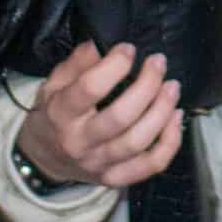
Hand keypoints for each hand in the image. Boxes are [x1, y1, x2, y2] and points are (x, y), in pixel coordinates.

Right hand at [16, 42, 186, 190]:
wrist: (45, 157)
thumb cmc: (56, 114)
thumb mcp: (55, 83)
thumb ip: (77, 62)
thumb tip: (101, 43)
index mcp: (61, 114)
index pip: (90, 89)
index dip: (114, 66)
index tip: (128, 49)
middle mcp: (80, 142)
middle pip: (120, 117)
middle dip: (147, 86)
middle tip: (158, 63)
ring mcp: (99, 164)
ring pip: (138, 142)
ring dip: (162, 111)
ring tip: (172, 87)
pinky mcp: (116, 178)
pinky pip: (151, 165)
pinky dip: (170, 142)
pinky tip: (175, 117)